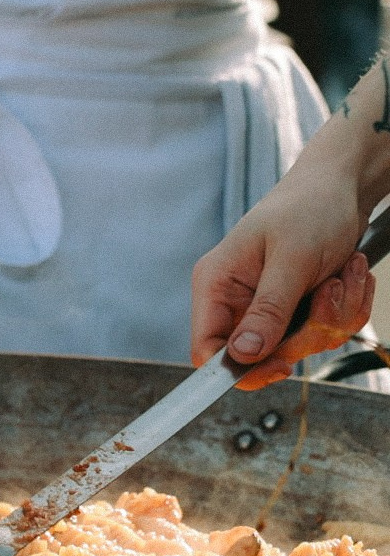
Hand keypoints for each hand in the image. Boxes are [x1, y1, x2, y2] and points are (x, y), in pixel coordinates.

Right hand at [190, 175, 374, 389]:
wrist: (344, 186)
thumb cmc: (311, 207)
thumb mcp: (291, 259)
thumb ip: (267, 310)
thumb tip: (243, 355)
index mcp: (217, 285)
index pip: (207, 350)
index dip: (240, 369)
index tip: (281, 366)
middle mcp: (236, 301)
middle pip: (262, 357)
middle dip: (307, 332)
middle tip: (329, 292)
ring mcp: (267, 308)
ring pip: (299, 348)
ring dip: (334, 316)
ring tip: (343, 274)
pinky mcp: (295, 310)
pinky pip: (322, 335)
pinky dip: (346, 310)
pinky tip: (348, 276)